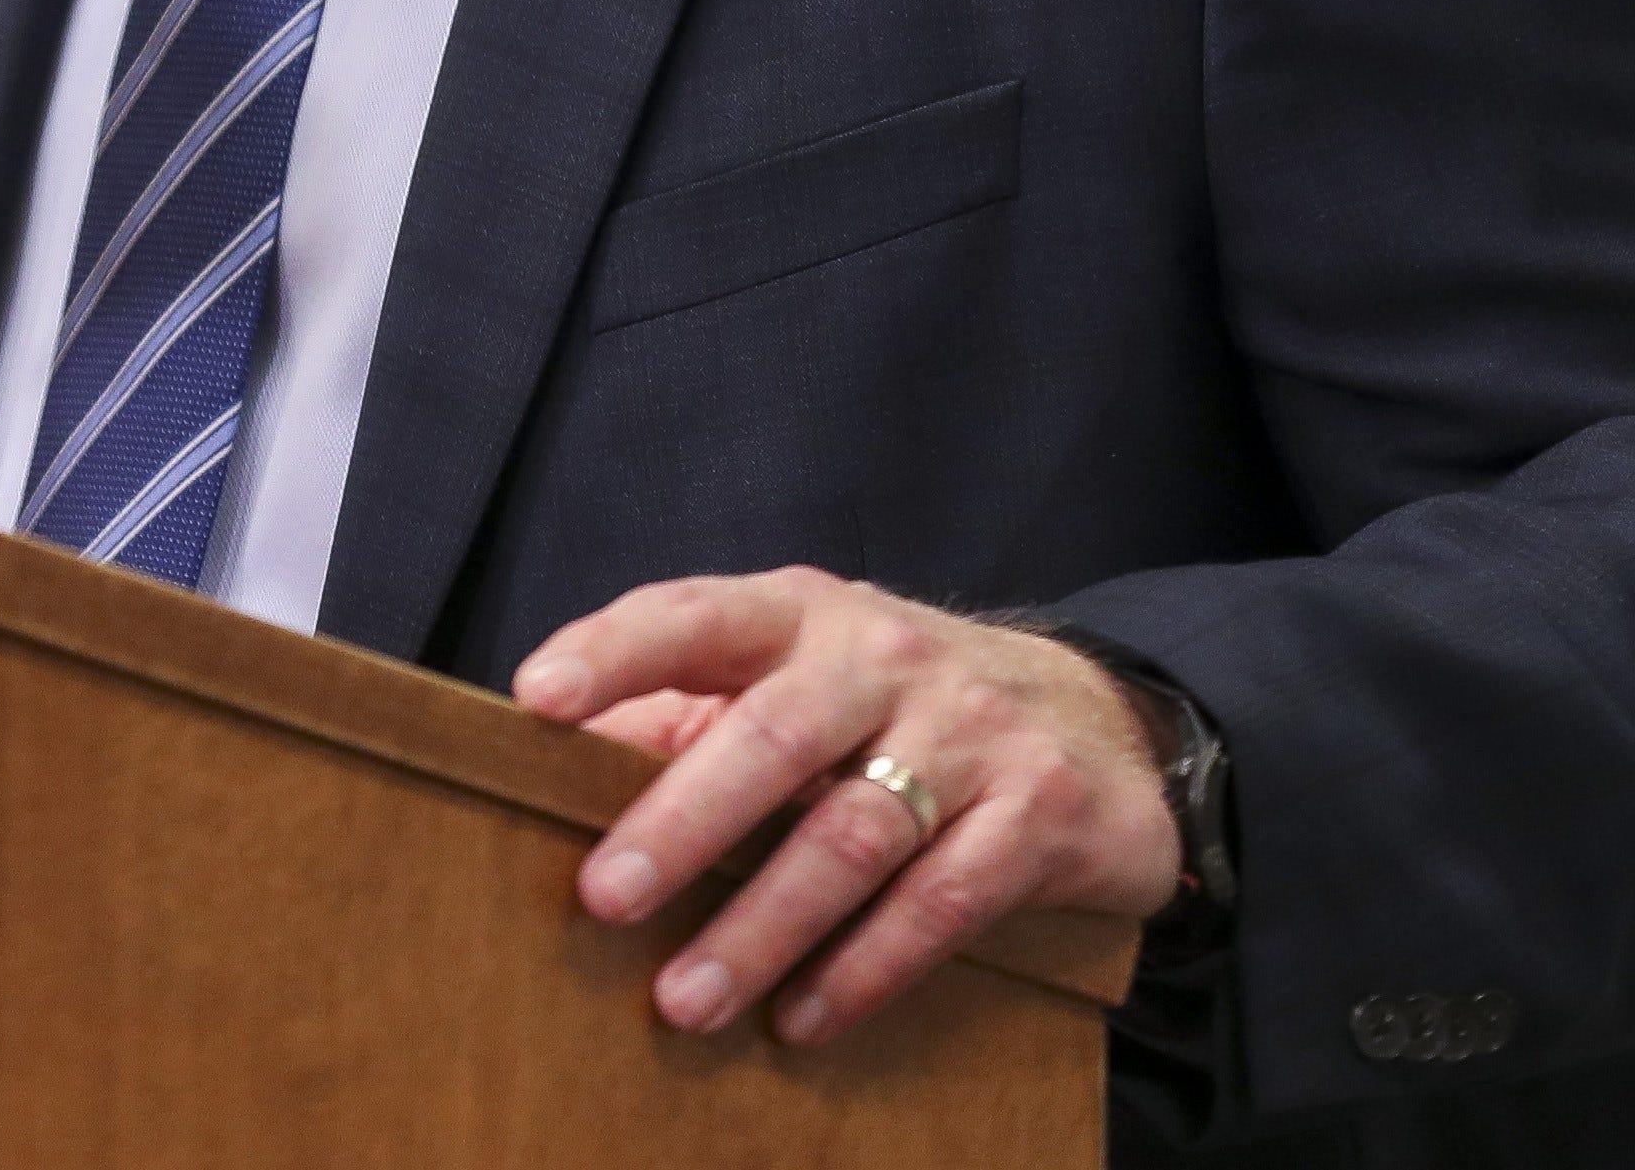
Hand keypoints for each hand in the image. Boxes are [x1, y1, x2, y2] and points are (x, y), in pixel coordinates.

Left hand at [513, 570, 1182, 1044]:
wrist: (1098, 720)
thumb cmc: (898, 705)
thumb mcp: (801, 678)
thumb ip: (690, 713)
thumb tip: (559, 768)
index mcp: (803, 616)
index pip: (695, 616)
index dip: (614, 651)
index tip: (536, 701)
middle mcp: (886, 658)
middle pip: (771, 738)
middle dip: (679, 824)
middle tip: (599, 898)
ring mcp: (969, 731)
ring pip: (851, 836)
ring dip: (760, 928)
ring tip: (685, 1000)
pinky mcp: (1037, 814)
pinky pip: (939, 902)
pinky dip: (863, 968)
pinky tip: (799, 1019)